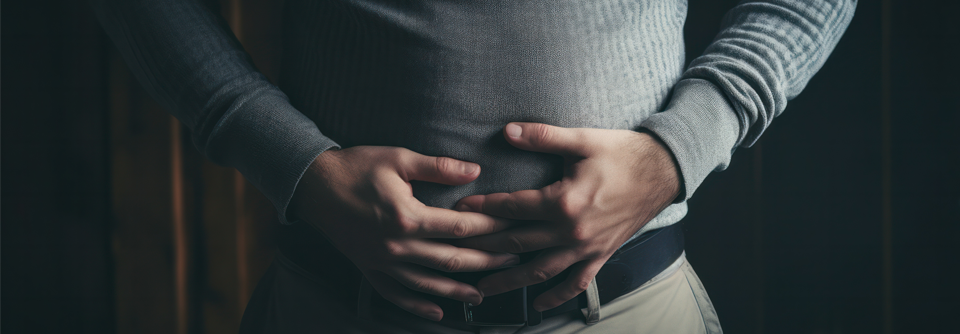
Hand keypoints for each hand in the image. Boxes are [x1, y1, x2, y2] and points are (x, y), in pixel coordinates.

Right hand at [290, 146, 518, 320]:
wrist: (312, 184)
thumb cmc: (356, 166)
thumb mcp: (399, 158)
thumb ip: (439, 167)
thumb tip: (475, 171)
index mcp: (407, 216)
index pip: (460, 227)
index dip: (489, 228)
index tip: (511, 226)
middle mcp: (396, 245)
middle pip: (450, 260)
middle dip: (485, 262)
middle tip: (512, 261)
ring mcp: (381, 261)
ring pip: (427, 284)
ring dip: (457, 291)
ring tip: (482, 294)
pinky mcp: (368, 268)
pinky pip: (395, 294)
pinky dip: (417, 305)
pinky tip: (437, 311)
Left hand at [454, 122, 680, 311]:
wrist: (664, 171)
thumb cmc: (623, 153)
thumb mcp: (582, 140)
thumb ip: (542, 138)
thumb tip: (507, 131)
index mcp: (563, 202)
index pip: (512, 207)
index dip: (483, 208)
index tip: (458, 210)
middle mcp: (571, 231)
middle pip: (517, 243)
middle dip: (485, 247)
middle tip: (456, 252)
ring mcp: (586, 248)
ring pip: (540, 271)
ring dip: (510, 281)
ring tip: (483, 289)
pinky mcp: (600, 255)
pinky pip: (575, 283)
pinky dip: (556, 296)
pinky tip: (539, 304)